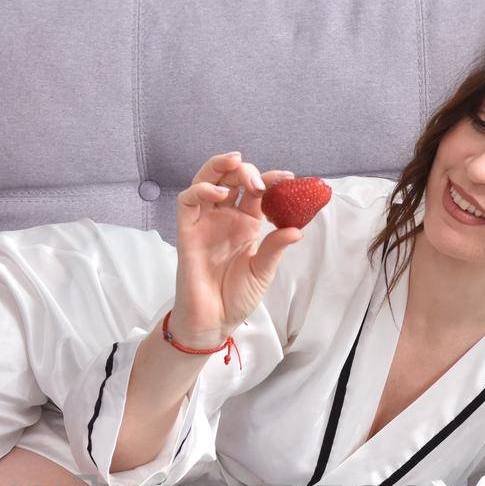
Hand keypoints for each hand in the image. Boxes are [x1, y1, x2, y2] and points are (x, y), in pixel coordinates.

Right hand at [171, 151, 302, 345]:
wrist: (213, 321)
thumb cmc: (236, 297)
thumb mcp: (262, 271)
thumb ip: (275, 247)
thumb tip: (298, 230)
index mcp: (245, 224)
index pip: (256, 191)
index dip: (270, 179)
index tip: (288, 177)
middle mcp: (224, 218)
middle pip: (230, 178)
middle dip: (244, 170)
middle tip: (259, 179)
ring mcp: (205, 222)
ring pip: (206, 180)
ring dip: (219, 167)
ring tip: (236, 165)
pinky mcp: (187, 230)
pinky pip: (188, 201)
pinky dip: (202, 190)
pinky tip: (219, 194)